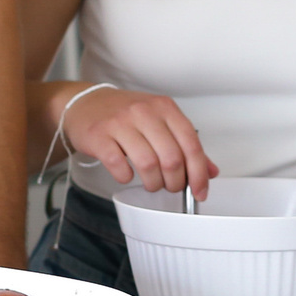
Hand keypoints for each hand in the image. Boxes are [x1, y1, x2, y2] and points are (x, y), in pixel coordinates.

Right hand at [63, 87, 216, 199]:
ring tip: (152, 183)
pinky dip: (126, 177)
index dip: (198, 173)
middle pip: (171, 158)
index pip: (191, 143)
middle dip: (175, 182)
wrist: (85, 104)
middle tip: (171, 187)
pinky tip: (127, 174)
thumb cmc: (125, 114)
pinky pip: (118, 165)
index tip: (199, 191)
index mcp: (164, 107)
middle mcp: (144, 112)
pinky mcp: (99, 135)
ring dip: (153, 183)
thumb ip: (185, 144)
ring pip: (148, 164)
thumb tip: (209, 171)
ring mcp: (120, 122)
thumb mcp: (159, 121)